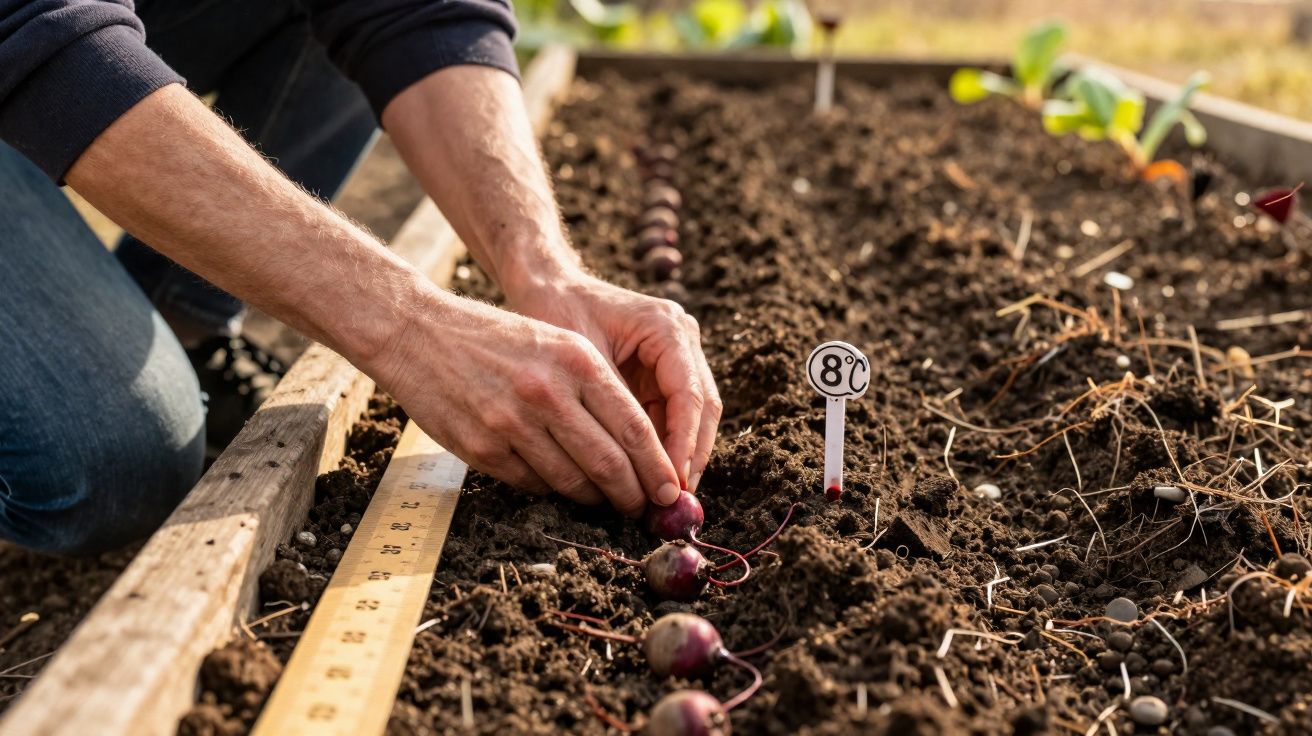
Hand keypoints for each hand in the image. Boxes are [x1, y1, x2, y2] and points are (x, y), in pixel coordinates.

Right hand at [373, 287, 683, 516]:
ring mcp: (512, 424)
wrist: (419, 334)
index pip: (633, 427)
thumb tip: (639, 446)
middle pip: (609, 463)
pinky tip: (561, 485)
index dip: (658, 468)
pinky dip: (554, 491)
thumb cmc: (497, 338)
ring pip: (572, 481)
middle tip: (643, 509)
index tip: (671, 491)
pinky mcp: (483, 448)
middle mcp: (548, 393)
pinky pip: (533, 484)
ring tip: (606, 501)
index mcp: (576, 360)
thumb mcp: (556, 343)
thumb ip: (597, 388)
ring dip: (595, 499)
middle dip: (634, 495)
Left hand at [505, 271, 722, 492]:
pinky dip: (664, 445)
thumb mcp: (581, 359)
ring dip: (681, 455)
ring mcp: (676, 355)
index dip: (685, 442)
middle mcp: (681, 339)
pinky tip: (651, 476)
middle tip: (676, 499)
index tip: (674, 480)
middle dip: (691, 455)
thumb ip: (613, 404)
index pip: (690, 393)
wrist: (548, 286)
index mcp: (667, 327)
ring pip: (693, 415)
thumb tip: (632, 459)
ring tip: (665, 496)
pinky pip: (672, 414)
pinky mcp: (662, 372)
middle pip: (702, 407)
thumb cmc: (557, 312)